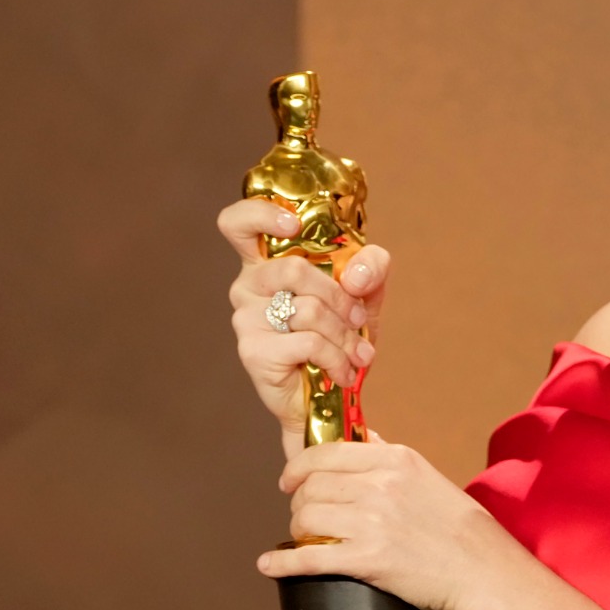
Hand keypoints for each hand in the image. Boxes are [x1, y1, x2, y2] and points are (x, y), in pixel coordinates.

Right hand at [217, 198, 392, 441]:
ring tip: (358, 355)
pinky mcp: (253, 351)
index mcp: (266, 262)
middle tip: (358, 319)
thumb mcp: (365, 295)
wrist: (329, 394)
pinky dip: (337, 358)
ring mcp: (245, 318)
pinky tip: (343, 372)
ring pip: (308, 310)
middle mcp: (247, 286)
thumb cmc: (338, 335)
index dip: (260, 214)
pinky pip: (308, 342)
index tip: (294, 224)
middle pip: (293, 268)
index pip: (238, 223)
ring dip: (344, 335)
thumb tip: (354, 276)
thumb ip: (371, 268)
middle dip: (340, 297)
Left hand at [259, 436, 512, 609]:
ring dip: (298, 530)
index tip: (291, 479)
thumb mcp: (427, 475)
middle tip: (303, 515)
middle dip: (300, 503)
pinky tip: (270, 564)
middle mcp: (379, 485)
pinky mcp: (366, 560)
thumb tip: (360, 438)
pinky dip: (282, 562)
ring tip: (306, 538)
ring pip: (305, 518)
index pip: (326, 453)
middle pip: (311, 486)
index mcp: (394, 460)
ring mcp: (371, 523)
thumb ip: (388, 456)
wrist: (482, 568)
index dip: (298, 467)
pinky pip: (307, 557)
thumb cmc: (459, 527)